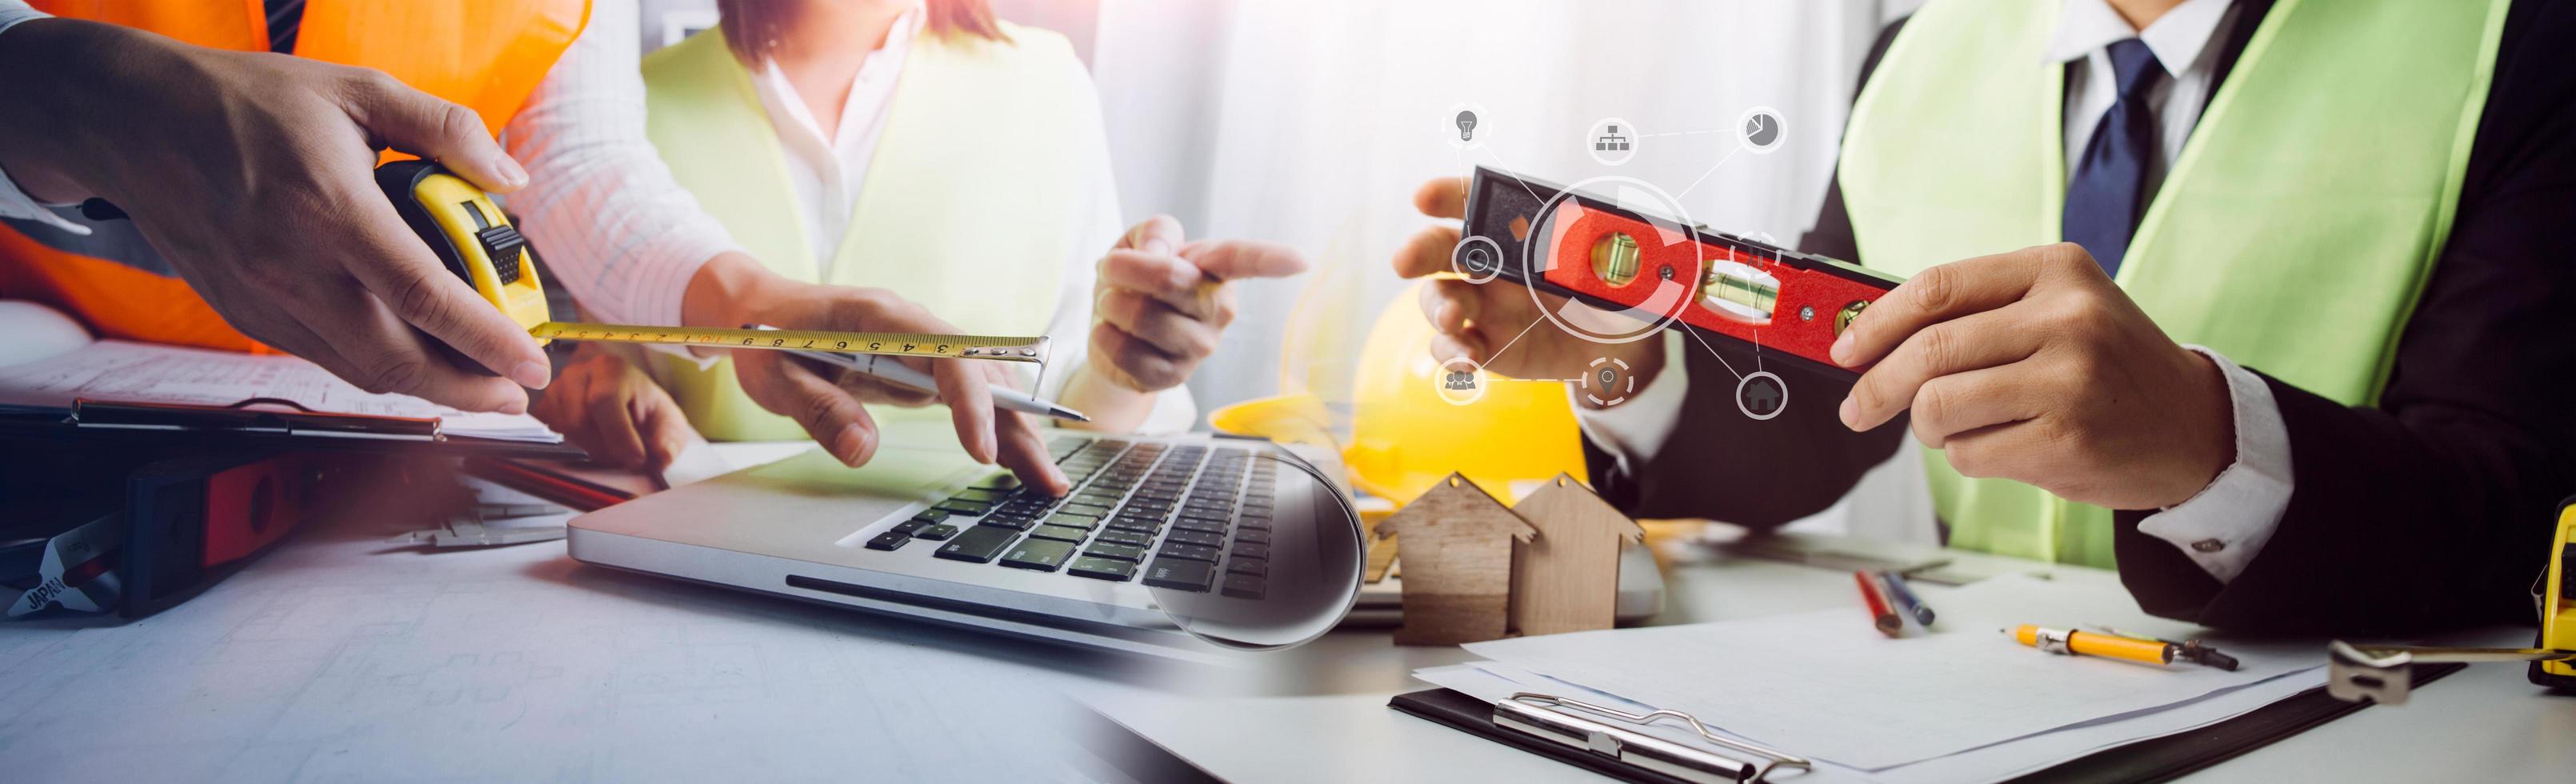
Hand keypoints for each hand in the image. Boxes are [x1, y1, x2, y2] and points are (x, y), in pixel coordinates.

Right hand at [0, 20, 551, 411]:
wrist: (133, 121)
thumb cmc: (246, 101)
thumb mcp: (359, 89)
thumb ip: (446, 129)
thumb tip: (510, 177)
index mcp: (330, 208)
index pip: (426, 296)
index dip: (490, 340)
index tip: (534, 363)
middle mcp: (293, 267)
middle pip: (397, 359)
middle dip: (470, 390)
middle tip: (518, 392)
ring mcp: (264, 297)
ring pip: (360, 371)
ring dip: (427, 389)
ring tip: (481, 385)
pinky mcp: (245, 313)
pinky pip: (323, 359)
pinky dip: (376, 370)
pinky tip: (414, 358)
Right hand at [529, 346, 696, 471]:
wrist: (630, 404)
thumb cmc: (648, 412)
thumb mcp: (669, 424)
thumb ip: (669, 440)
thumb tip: (661, 457)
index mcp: (612, 368)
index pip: (604, 400)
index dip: (620, 435)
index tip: (636, 460)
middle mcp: (579, 374)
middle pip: (581, 420)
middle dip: (607, 448)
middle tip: (626, 458)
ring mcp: (558, 390)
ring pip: (566, 431)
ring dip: (593, 449)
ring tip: (613, 448)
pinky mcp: (545, 408)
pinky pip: (554, 435)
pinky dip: (575, 446)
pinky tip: (594, 442)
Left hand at [684, 254, 1069, 494]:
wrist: (757, 311)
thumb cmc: (766, 339)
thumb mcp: (777, 378)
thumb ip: (819, 410)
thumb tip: (863, 451)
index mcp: (884, 318)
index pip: (950, 357)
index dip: (972, 404)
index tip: (981, 452)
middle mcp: (917, 327)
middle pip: (985, 374)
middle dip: (1021, 426)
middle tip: (1047, 479)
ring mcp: (924, 346)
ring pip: (987, 386)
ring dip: (1019, 431)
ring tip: (1045, 481)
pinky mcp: (923, 367)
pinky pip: (969, 396)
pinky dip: (996, 427)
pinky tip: (1015, 462)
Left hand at [1090, 215, 1307, 391]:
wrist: (1106, 329)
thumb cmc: (1133, 280)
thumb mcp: (1139, 241)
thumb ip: (1155, 232)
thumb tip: (1160, 255)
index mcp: (1216, 271)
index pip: (1244, 260)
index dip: (1271, 259)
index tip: (1299, 262)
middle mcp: (1217, 309)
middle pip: (1169, 278)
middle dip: (1124, 269)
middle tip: (1113, 271)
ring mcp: (1199, 347)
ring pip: (1144, 317)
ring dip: (1111, 305)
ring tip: (1114, 306)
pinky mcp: (1173, 377)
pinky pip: (1128, 353)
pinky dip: (1106, 338)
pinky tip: (1112, 334)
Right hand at [1390, 177, 1660, 404]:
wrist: (1628, 346)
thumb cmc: (1618, 287)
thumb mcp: (1621, 259)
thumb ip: (1604, 248)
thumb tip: (1600, 241)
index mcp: (1520, 229)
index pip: (1476, 202)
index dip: (1447, 195)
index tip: (1425, 198)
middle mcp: (1493, 264)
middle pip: (1442, 249)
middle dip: (1419, 251)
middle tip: (1405, 261)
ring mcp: (1487, 306)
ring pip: (1440, 300)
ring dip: (1437, 307)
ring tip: (1452, 318)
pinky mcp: (1491, 346)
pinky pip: (1457, 348)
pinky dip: (1453, 354)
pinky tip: (1466, 359)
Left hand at [1832, 243, 2233, 508]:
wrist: (2194, 426)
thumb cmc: (2107, 367)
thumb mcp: (2057, 311)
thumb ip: (1976, 314)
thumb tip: (1866, 336)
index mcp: (2056, 270)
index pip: (1937, 287)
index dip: (1875, 322)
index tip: (1843, 351)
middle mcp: (2067, 316)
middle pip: (1928, 351)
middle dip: (1877, 386)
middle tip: (1858, 409)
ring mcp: (2070, 379)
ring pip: (1938, 406)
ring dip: (1930, 427)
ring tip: (1959, 426)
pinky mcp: (2067, 439)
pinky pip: (1968, 452)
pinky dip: (1967, 455)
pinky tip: (2006, 445)